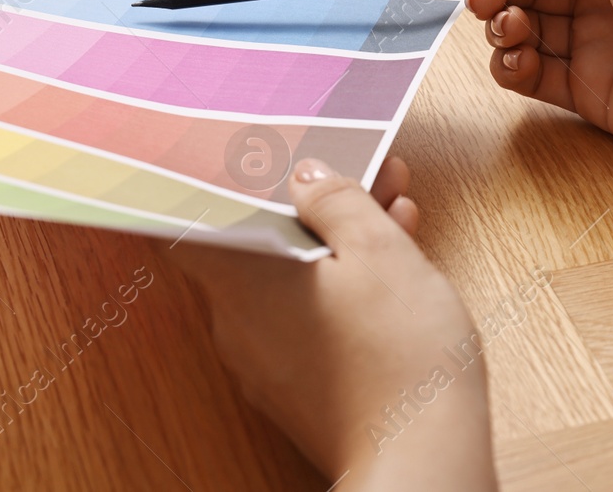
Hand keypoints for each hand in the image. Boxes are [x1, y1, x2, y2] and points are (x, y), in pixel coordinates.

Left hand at [166, 157, 496, 491]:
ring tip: (397, 211)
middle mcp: (239, 325)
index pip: (189, 222)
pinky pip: (310, 319)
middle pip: (259, 244)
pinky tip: (394, 268)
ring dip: (338, 241)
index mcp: (241, 281)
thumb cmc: (399, 356)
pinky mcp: (302, 390)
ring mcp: (268, 363)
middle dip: (311, 202)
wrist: (423, 460)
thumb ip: (337, 201)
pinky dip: (342, 287)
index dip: (212, 180)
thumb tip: (306, 178)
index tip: (235, 152)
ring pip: (292, 280)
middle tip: (364, 173)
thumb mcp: (380, 248)